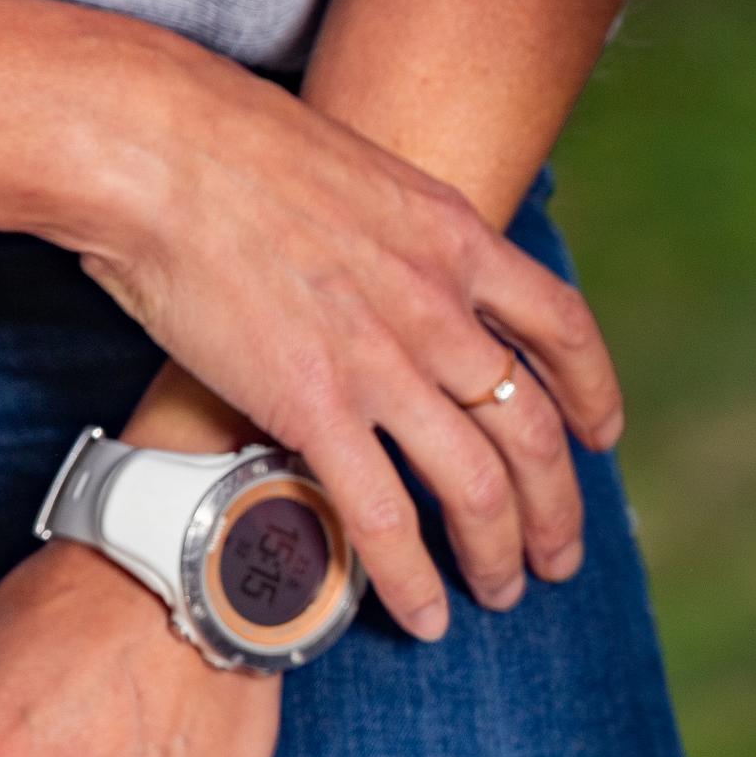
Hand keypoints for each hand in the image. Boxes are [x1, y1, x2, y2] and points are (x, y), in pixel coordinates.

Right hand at [73, 14, 619, 638]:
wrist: (153, 146)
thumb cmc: (227, 141)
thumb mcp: (358, 169)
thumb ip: (397, 232)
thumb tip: (396, 259)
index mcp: (457, 241)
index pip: (563, 327)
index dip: (593, 391)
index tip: (602, 437)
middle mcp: (439, 308)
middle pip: (533, 428)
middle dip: (559, 506)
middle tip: (561, 557)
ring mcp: (383, 363)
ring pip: (479, 485)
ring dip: (501, 551)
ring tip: (506, 593)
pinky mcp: (312, 407)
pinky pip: (383, 518)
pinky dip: (411, 580)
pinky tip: (424, 615)